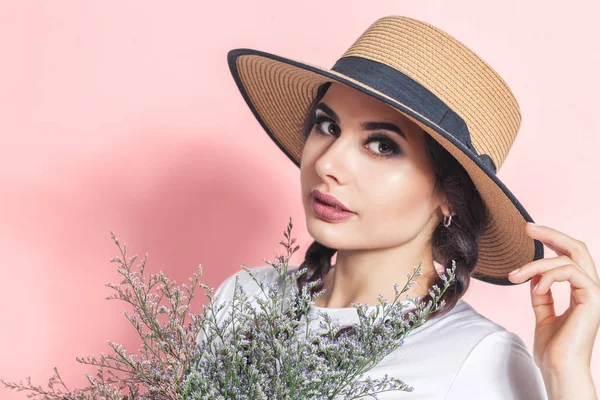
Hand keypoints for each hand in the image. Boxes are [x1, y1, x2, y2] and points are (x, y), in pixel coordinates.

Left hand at [508, 222, 599, 373]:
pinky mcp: (593, 298)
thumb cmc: (553, 347)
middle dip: (551, 234)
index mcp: (582, 291)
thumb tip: (533, 275)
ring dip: (536, 264)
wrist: (559, 367)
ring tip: (515, 275)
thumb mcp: (543, 312)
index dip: (552, 240)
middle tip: (527, 227)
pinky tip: (534, 287)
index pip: (570, 256)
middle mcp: (591, 288)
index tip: (528, 231)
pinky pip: (569, 272)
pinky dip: (547, 276)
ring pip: (568, 259)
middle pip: (577, 248)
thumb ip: (542, 293)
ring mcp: (595, 292)